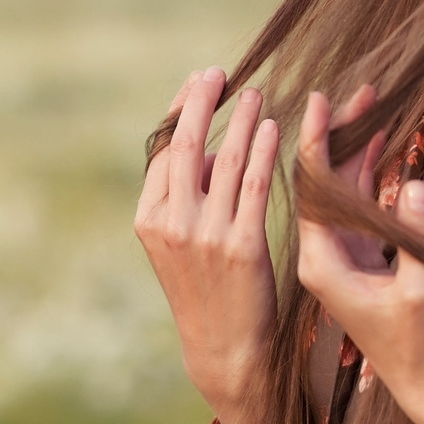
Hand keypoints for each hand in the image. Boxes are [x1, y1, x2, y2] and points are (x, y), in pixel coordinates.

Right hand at [135, 67, 283, 423]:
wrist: (224, 349)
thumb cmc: (206, 290)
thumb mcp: (177, 245)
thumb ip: (184, 198)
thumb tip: (200, 149)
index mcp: (149, 220)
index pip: (162, 151)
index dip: (181, 110)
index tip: (198, 81)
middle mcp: (172, 224)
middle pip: (187, 146)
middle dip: (203, 102)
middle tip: (219, 74)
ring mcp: (206, 235)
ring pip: (224, 160)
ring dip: (240, 120)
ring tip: (254, 95)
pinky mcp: (243, 246)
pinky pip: (255, 185)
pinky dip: (263, 151)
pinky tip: (273, 129)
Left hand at [294, 89, 423, 423]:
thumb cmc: (421, 346)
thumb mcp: (421, 290)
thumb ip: (414, 237)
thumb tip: (411, 184)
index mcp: (322, 263)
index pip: (311, 188)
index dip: (318, 141)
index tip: (321, 100)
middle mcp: (323, 255)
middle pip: (324, 182)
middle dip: (340, 136)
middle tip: (358, 92)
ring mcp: (343, 256)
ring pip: (343, 192)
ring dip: (357, 151)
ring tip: (373, 106)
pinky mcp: (363, 259)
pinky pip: (360, 207)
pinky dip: (370, 175)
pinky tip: (382, 144)